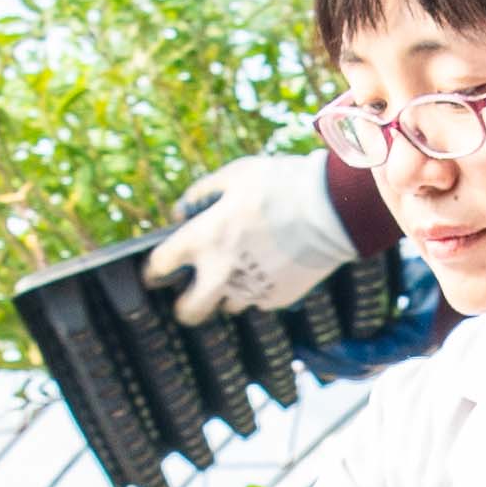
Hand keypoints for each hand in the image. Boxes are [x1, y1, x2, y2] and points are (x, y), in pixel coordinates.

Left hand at [141, 151, 359, 317]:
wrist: (331, 209)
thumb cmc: (280, 184)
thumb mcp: (236, 174)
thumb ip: (201, 193)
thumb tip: (180, 211)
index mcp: (203, 239)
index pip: (159, 266)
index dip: (154, 271)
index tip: (157, 272)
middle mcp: (220, 272)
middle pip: (188, 311)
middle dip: (185, 307)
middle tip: (190, 297)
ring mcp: (250, 290)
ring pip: (228, 306)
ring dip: (228, 293)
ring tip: (244, 269)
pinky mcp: (277, 298)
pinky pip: (260, 299)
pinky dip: (261, 288)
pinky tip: (273, 265)